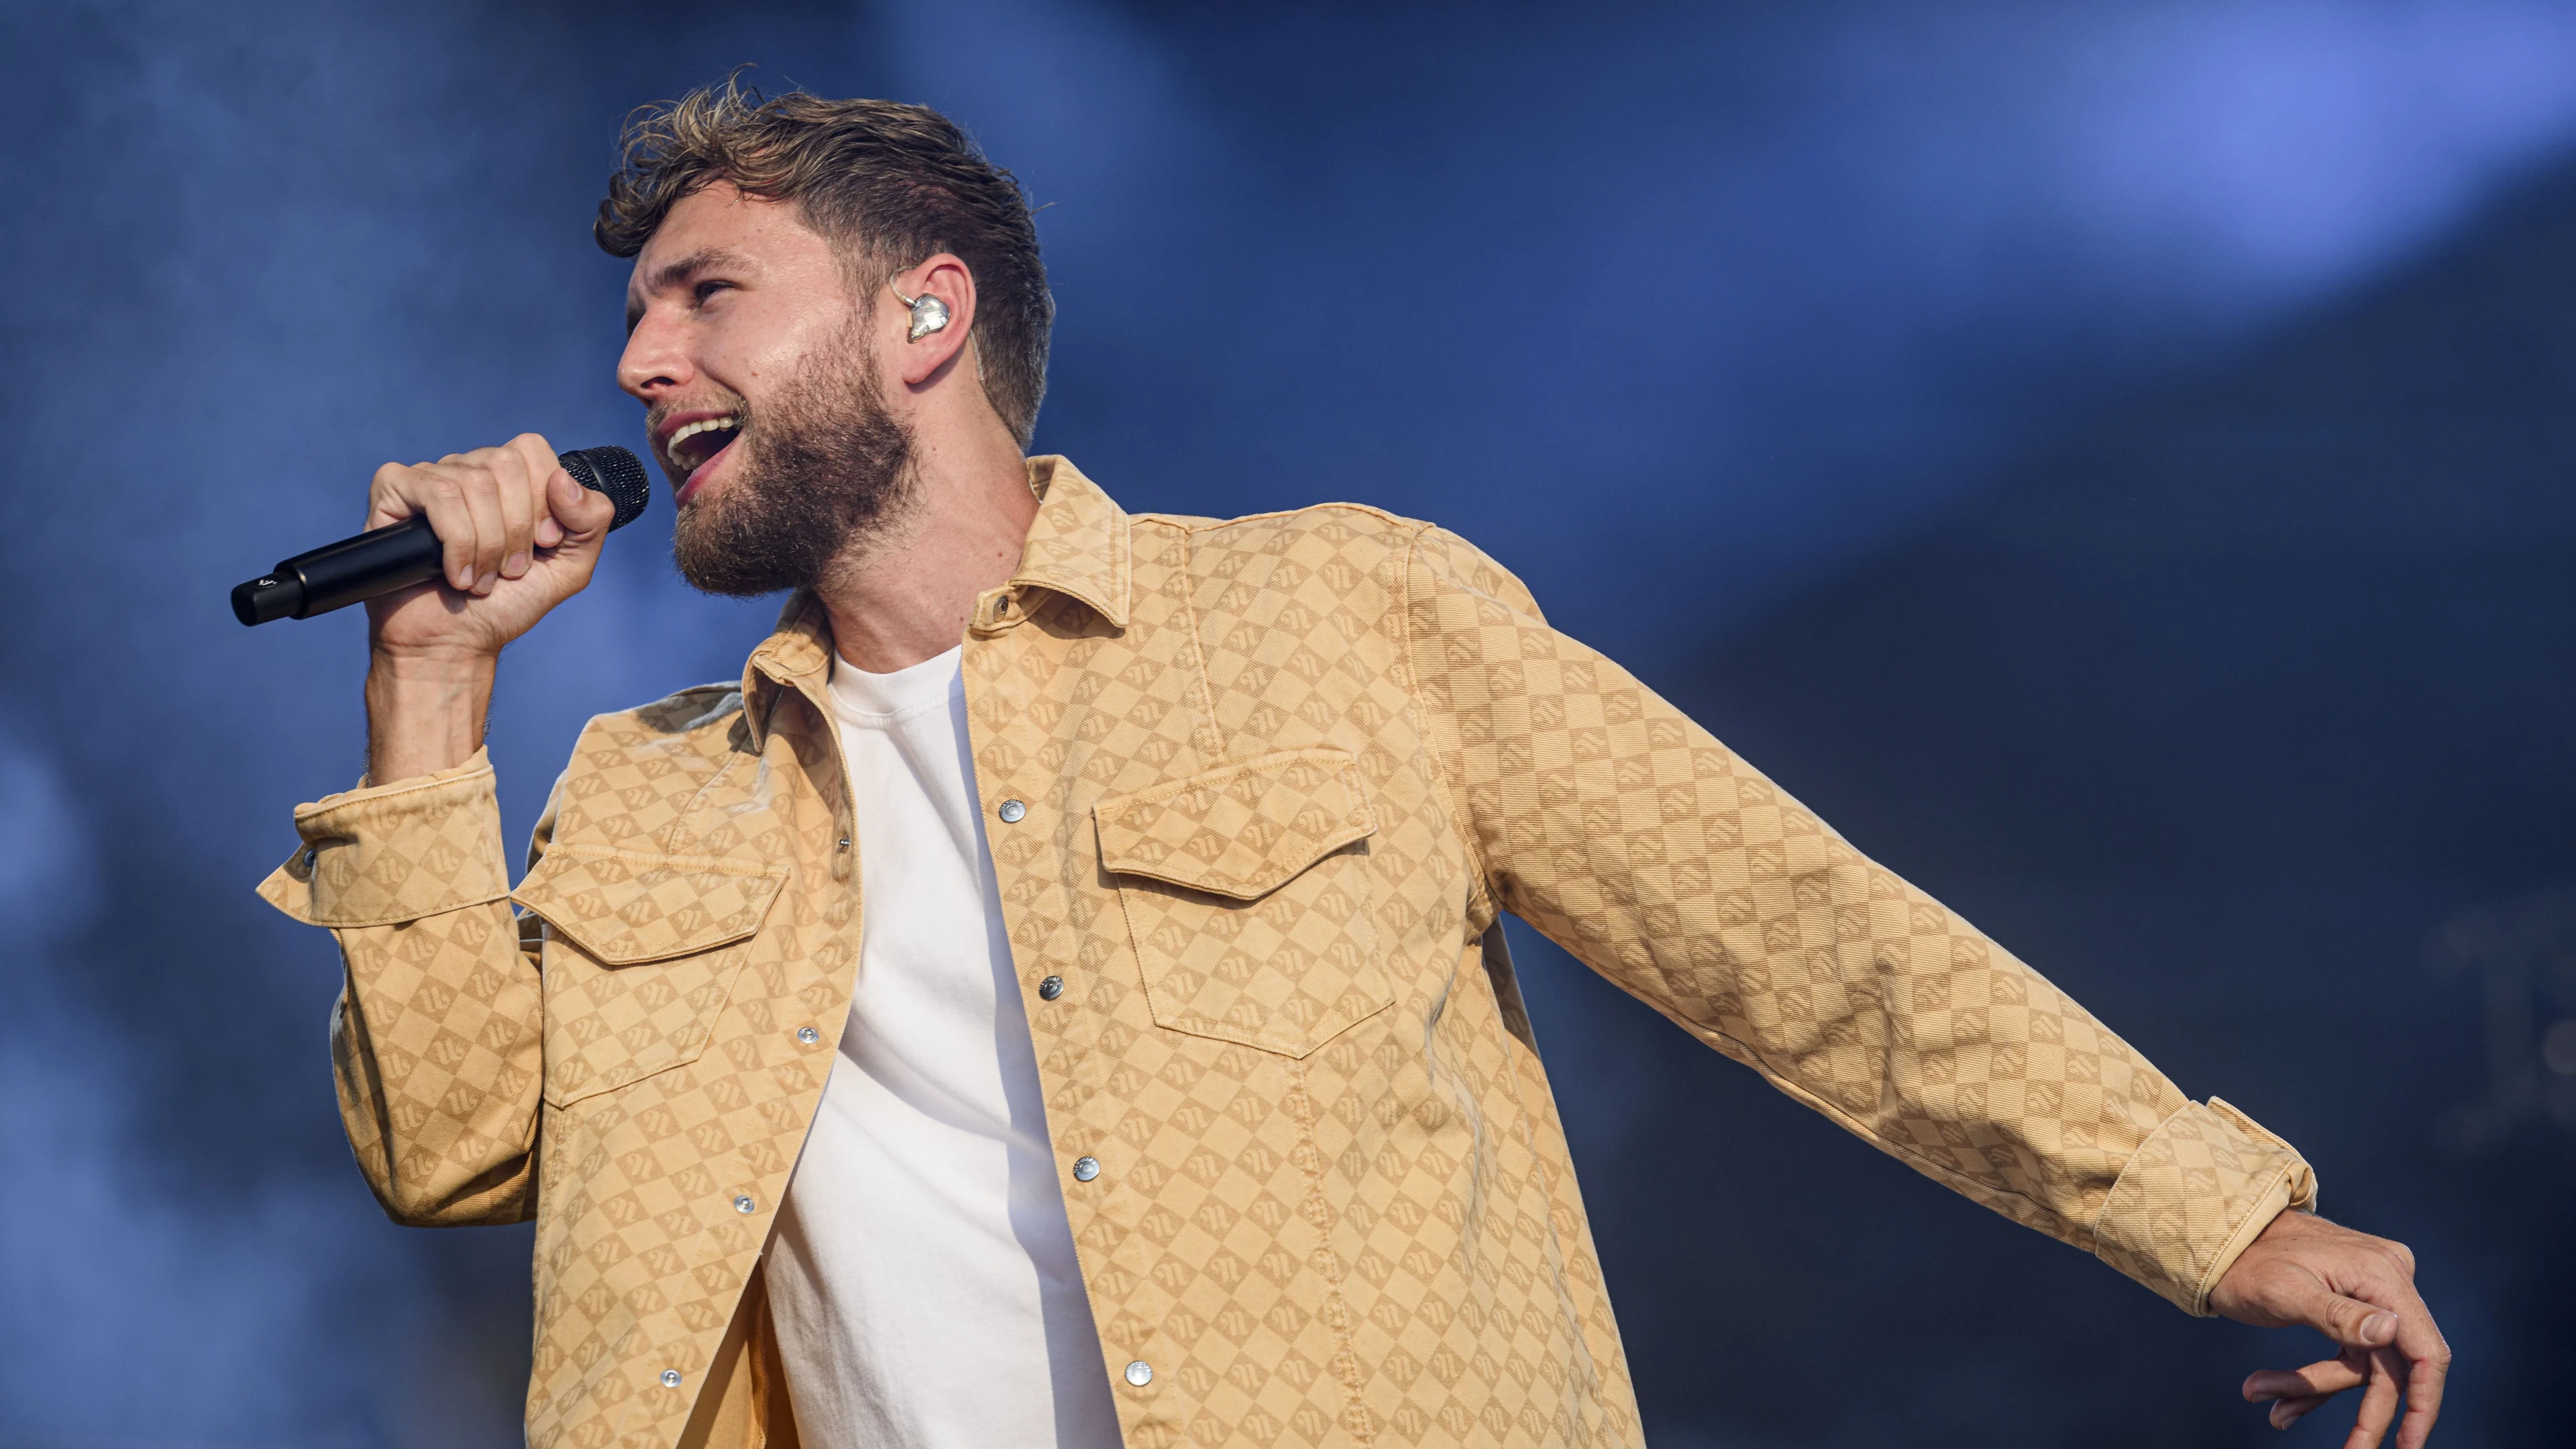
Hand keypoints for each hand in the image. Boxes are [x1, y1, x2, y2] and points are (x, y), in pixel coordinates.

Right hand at [359, 434, 617, 784]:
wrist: (455, 643)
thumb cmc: (506, 604)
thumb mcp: (569, 567)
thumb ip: (591, 521)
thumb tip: (563, 479)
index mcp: (507, 479)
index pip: (531, 449)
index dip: (542, 499)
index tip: (543, 544)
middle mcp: (467, 469)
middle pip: (505, 464)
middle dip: (516, 529)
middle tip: (509, 569)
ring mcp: (428, 478)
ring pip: (473, 483)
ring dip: (487, 545)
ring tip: (480, 580)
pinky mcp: (393, 492)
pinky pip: (436, 494)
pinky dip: (456, 542)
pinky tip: (454, 573)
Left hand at [2209, 1209, 2447, 1446]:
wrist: (2221, 1235)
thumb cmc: (2246, 1258)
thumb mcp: (2284, 1289)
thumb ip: (2338, 1314)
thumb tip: (2389, 1330)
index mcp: (2382, 1275)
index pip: (2426, 1351)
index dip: (2425, 1403)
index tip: (2409, 1444)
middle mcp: (2388, 1281)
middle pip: (2393, 1367)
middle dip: (2364, 1413)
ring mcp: (2373, 1293)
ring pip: (2365, 1366)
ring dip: (2316, 1389)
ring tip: (2264, 1400)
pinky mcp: (2355, 1306)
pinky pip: (2348, 1356)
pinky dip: (2314, 1379)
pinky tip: (2275, 1396)